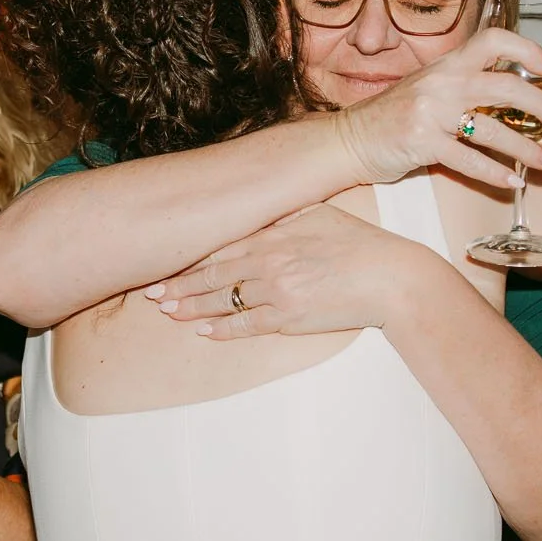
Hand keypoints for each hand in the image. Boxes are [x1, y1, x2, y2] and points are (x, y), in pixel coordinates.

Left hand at [148, 205, 446, 339]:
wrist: (391, 279)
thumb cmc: (360, 244)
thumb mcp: (320, 215)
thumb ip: (284, 215)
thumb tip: (257, 209)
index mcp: (274, 235)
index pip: (219, 247)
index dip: (187, 257)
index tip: (162, 260)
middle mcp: (269, 261)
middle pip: (212, 275)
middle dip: (178, 285)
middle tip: (150, 294)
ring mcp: (277, 291)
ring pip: (224, 301)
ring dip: (192, 308)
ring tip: (167, 312)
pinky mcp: (290, 317)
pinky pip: (248, 325)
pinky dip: (223, 329)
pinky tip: (204, 331)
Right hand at [328, 25, 541, 191]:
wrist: (349, 140)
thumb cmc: (394, 117)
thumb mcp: (429, 88)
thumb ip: (465, 83)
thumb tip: (513, 91)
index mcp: (447, 64)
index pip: (494, 40)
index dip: (529, 50)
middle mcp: (442, 83)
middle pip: (507, 87)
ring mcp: (430, 113)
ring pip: (494, 129)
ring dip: (528, 149)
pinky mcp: (421, 144)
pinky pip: (469, 160)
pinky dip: (496, 174)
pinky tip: (515, 183)